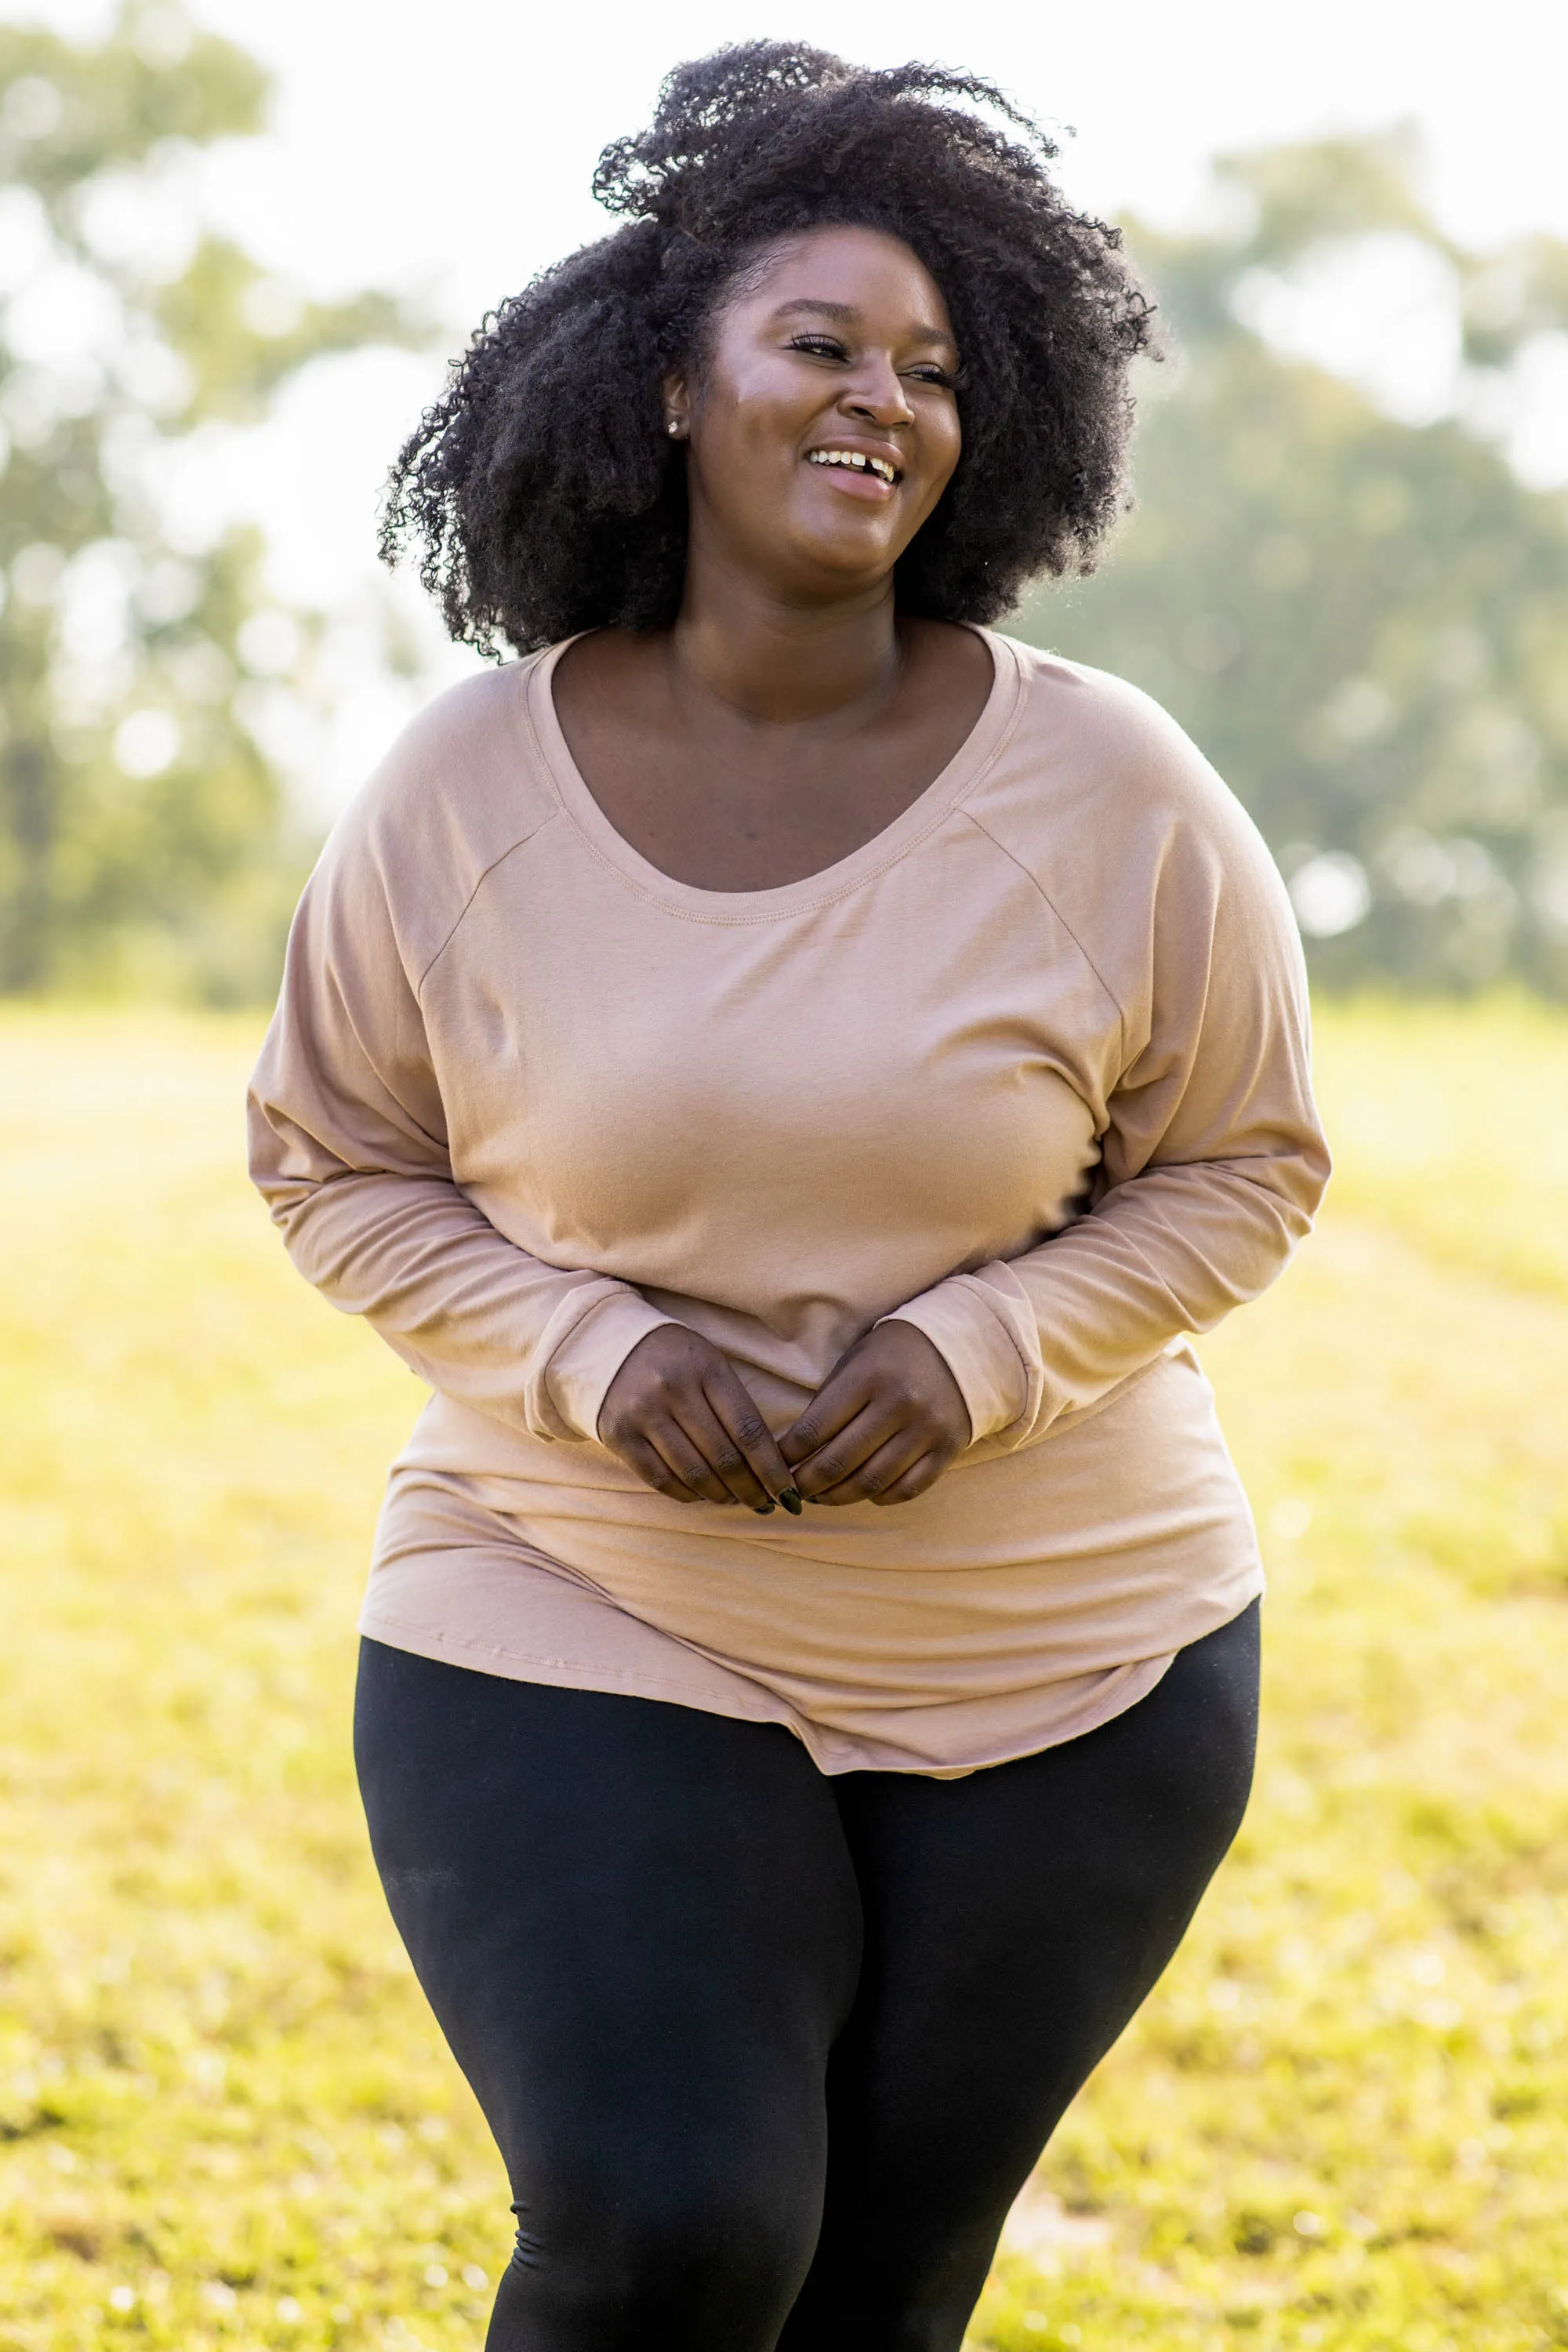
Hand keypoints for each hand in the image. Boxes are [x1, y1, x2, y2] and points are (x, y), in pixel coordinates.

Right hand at [598, 1325, 800, 1512]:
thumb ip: (736, 1406)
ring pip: (693, 1473)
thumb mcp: (710, 1364)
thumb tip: (767, 1465)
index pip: (748, 1430)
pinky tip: (701, 1495)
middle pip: (723, 1457)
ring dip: (721, 1495)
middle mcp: (673, 1390)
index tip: (788, 1494)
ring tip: (735, 1500)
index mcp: (706, 1369)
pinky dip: (687, 1494)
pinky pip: (660, 1479)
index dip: (772, 1470)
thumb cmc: (675, 1358)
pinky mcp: (619, 1435)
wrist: (605, 1343)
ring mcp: (642, 1414)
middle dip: (751, 1490)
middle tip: (765, 1505)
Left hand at [780, 1320, 970, 1506]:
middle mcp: (899, 1404)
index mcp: (869, 1377)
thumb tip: (794, 1451)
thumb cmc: (893, 1355)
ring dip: (838, 1496)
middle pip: (839, 1462)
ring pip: (871, 1483)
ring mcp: (926, 1430)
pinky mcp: (947, 1449)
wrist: (961, 1348)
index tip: (776, 1464)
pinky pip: (907, 1489)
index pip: (815, 1430)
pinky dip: (879, 1497)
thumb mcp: (855, 1362)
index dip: (788, 1455)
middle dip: (807, 1483)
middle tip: (793, 1489)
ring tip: (821, 1496)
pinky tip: (863, 1491)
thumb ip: (827, 1403)